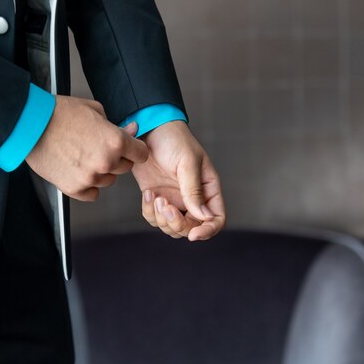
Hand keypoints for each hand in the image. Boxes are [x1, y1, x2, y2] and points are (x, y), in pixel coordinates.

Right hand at [26, 95, 146, 200]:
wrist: (30, 125)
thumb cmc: (59, 114)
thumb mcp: (94, 109)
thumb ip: (117, 125)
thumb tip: (131, 130)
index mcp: (115, 141)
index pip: (141, 154)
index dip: (135, 149)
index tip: (130, 148)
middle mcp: (105, 162)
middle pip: (125, 168)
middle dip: (117, 158)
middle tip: (100, 148)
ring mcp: (90, 177)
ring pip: (108, 181)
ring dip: (102, 172)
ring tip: (84, 157)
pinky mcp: (74, 188)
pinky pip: (92, 194)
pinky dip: (88, 186)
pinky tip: (80, 172)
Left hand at [132, 121, 225, 240]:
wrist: (148, 128)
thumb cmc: (174, 140)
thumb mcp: (187, 163)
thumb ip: (193, 191)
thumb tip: (202, 217)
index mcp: (208, 189)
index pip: (216, 218)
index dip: (208, 231)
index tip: (193, 235)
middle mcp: (193, 198)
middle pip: (192, 228)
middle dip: (177, 224)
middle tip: (164, 205)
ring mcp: (174, 200)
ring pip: (171, 227)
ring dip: (161, 218)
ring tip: (154, 196)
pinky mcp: (157, 198)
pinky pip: (154, 218)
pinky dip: (149, 211)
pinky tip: (147, 193)